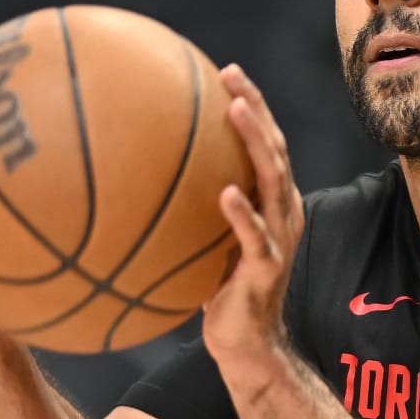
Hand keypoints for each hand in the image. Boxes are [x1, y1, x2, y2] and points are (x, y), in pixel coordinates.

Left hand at [203, 64, 304, 384]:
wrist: (247, 345)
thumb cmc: (220, 293)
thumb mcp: (204, 244)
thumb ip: (190, 211)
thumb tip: (136, 180)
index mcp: (272, 203)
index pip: (266, 144)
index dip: (252, 105)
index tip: (227, 72)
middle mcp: (283, 213)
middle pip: (274, 149)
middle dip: (255, 108)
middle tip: (232, 77)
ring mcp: (279, 239)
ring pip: (273, 180)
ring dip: (255, 143)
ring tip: (236, 111)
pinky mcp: (267, 268)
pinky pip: (255, 236)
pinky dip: (242, 213)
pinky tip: (225, 193)